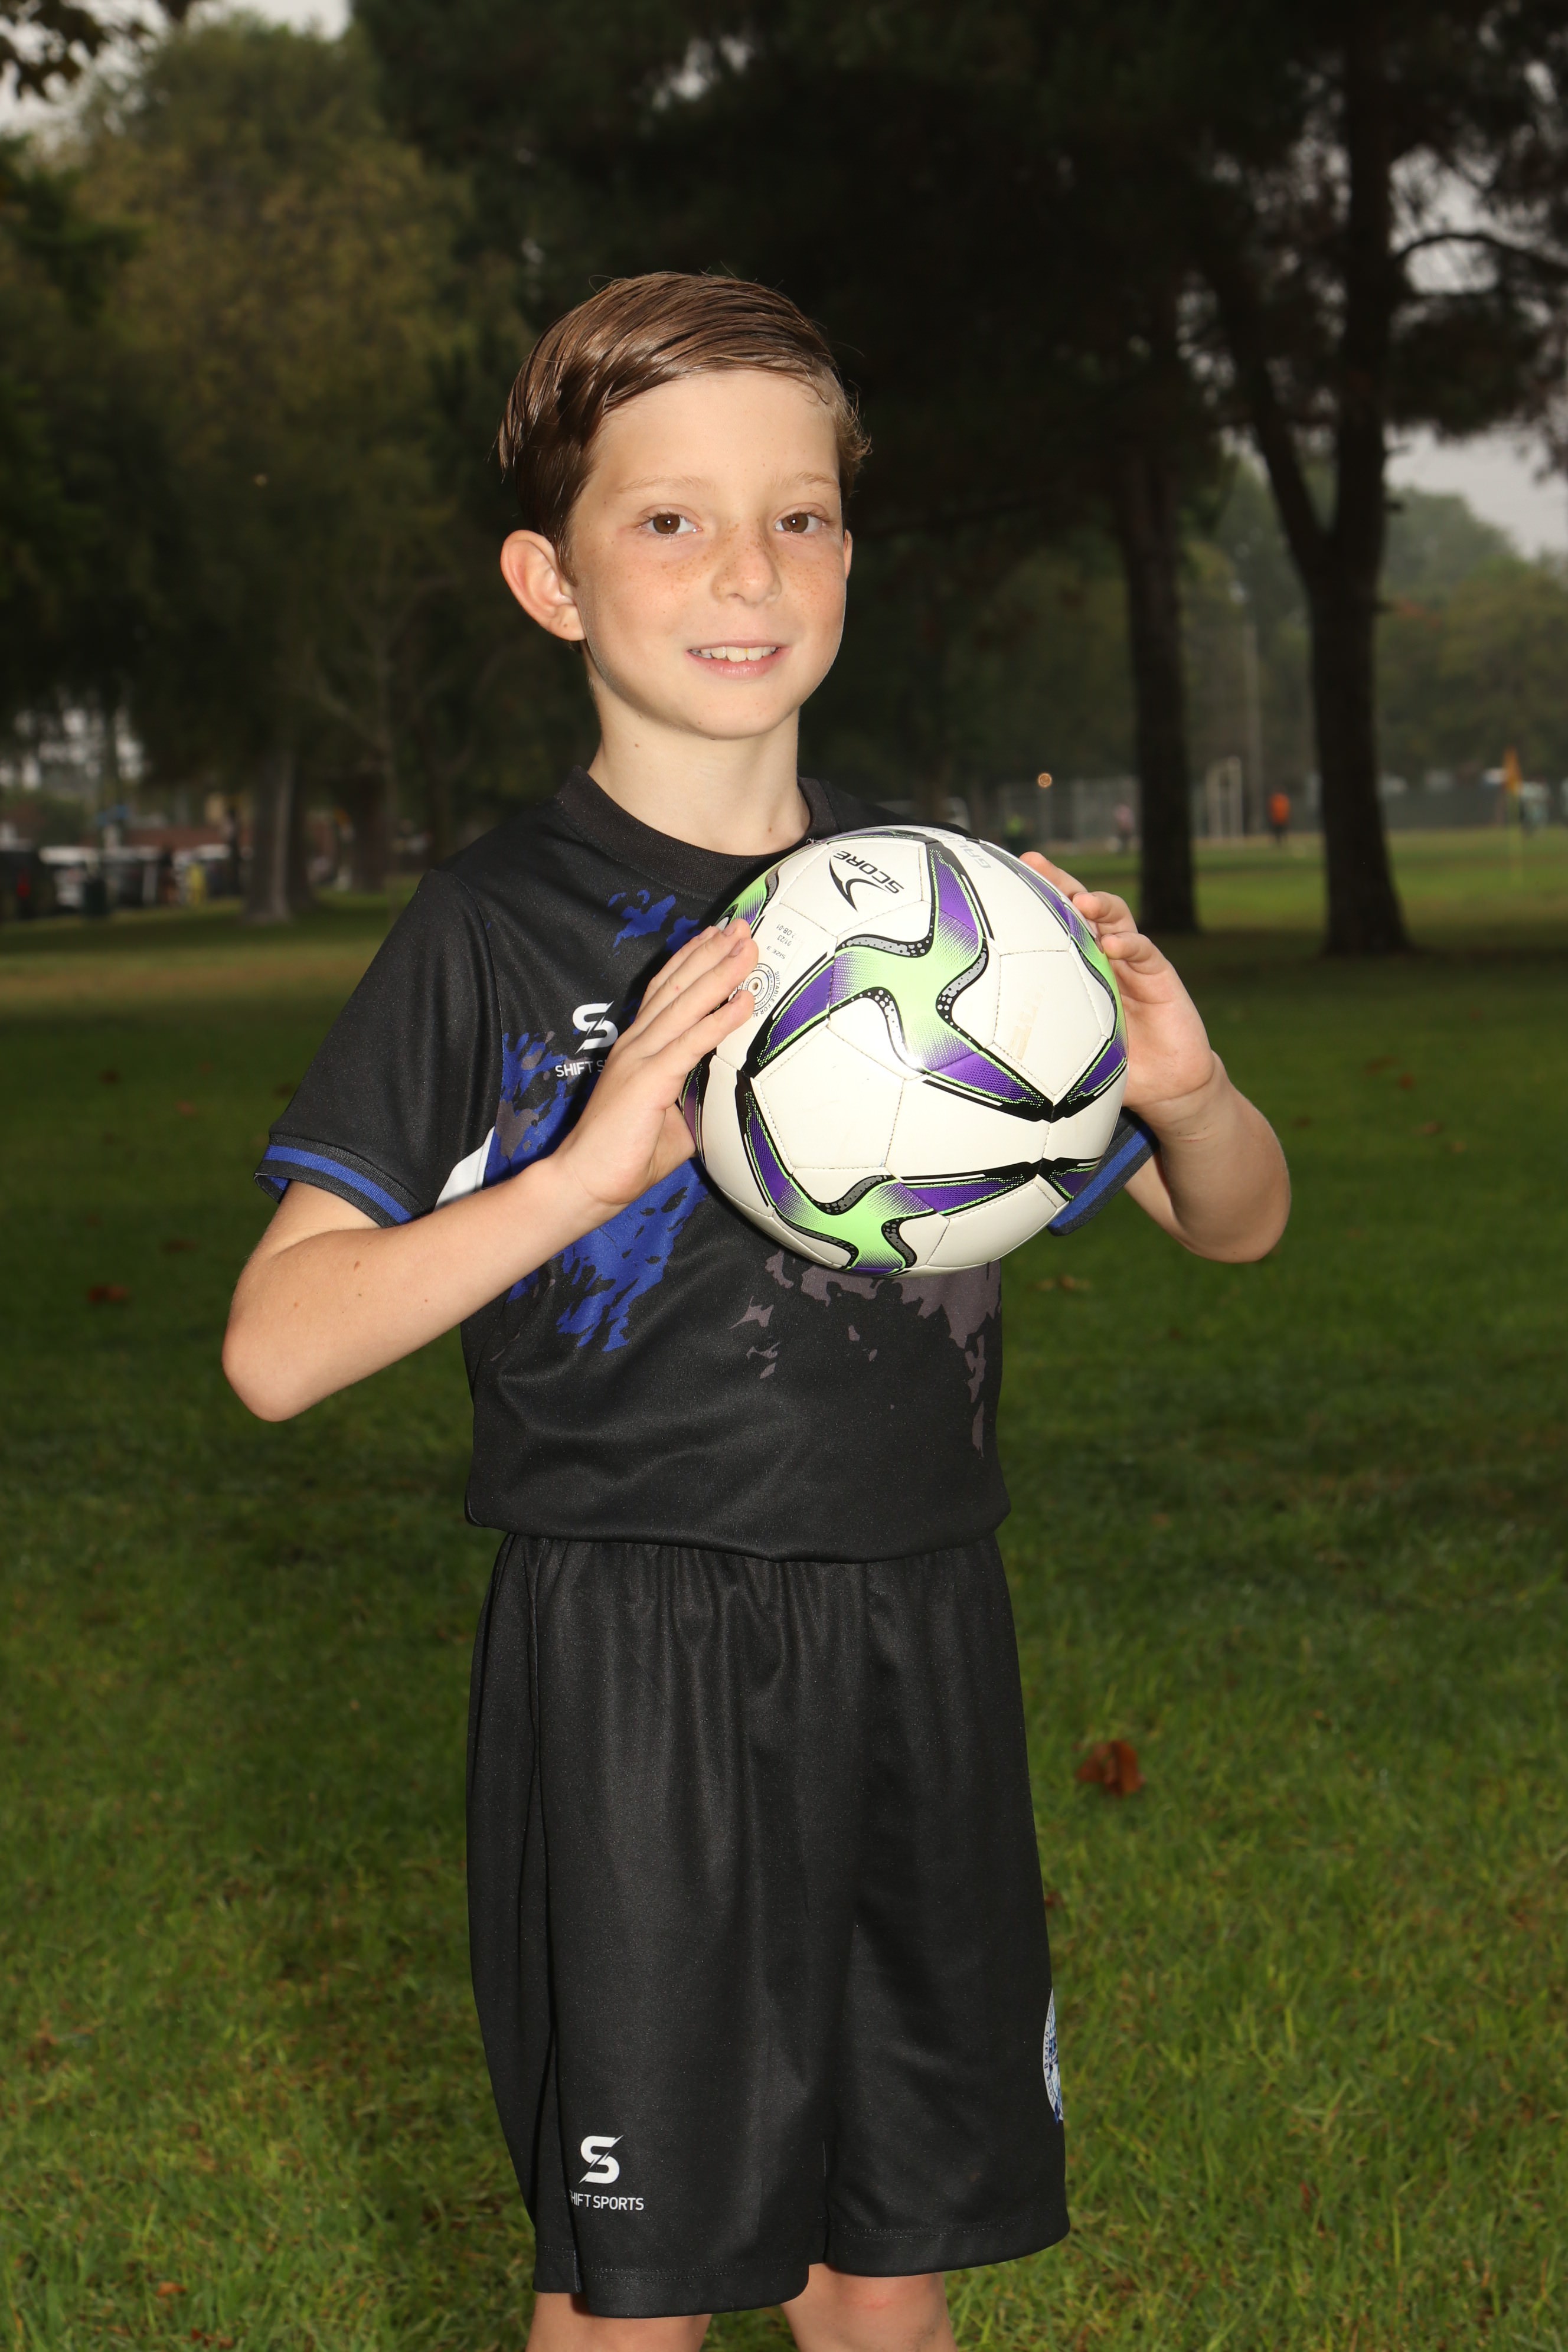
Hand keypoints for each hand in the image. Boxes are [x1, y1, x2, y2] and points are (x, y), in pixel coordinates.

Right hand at [547, 919, 757, 1218]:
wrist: (584, 1180)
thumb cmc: (623, 1156)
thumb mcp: (672, 1122)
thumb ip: (695, 1102)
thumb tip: (725, 1102)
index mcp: (638, 1048)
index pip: (665, 992)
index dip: (692, 961)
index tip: (718, 937)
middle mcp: (637, 1043)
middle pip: (678, 985)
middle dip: (712, 952)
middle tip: (742, 925)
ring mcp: (640, 1058)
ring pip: (686, 1004)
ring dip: (720, 972)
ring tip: (748, 947)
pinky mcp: (648, 1079)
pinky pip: (691, 1043)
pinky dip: (719, 1019)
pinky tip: (744, 1000)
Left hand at [1022, 855, 1215, 1121]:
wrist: (1164, 1084)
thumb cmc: (1112, 1063)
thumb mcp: (1066, 1049)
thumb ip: (1037, 1037)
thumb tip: (983, 1051)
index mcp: (1076, 966)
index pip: (1053, 923)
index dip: (1033, 897)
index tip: (1005, 876)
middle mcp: (1103, 955)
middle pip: (1081, 906)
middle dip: (1059, 881)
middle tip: (1035, 863)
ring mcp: (1132, 962)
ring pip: (1115, 918)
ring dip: (1098, 905)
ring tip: (1080, 902)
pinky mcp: (1159, 976)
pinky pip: (1144, 952)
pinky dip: (1128, 944)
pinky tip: (1111, 946)